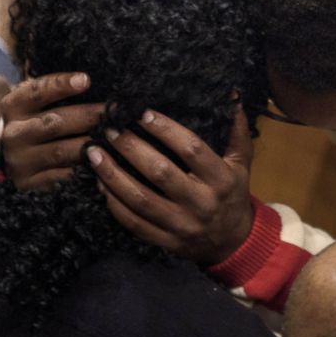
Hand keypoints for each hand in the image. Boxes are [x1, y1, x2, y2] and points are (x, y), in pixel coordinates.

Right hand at [0, 73, 103, 189]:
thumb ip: (58, 94)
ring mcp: (19, 160)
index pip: (36, 91)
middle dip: (89, 115)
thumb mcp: (40, 105)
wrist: (17, 160)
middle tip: (115, 112)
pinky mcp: (28, 183)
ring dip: (90, 144)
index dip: (61, 85)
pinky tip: (102, 161)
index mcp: (14, 107)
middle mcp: (13, 133)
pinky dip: (84, 168)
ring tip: (114, 136)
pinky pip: (62, 175)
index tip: (86, 80)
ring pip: (61, 151)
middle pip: (54, 122)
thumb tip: (92, 83)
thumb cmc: (39, 123)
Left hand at [88, 107, 254, 264]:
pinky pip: (134, 223)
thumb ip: (236, 130)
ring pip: (141, 199)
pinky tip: (100, 184)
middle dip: (131, 148)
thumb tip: (233, 94)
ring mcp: (181, 225)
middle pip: (160, 172)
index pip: (191, 149)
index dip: (166, 130)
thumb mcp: (242, 163)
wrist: (232, 242)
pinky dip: (114, 204)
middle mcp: (201, 202)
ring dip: (113, 175)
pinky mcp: (166, 241)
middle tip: (110, 129)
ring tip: (94, 154)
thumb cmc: (233, 194)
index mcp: (221, 179)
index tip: (142, 113)